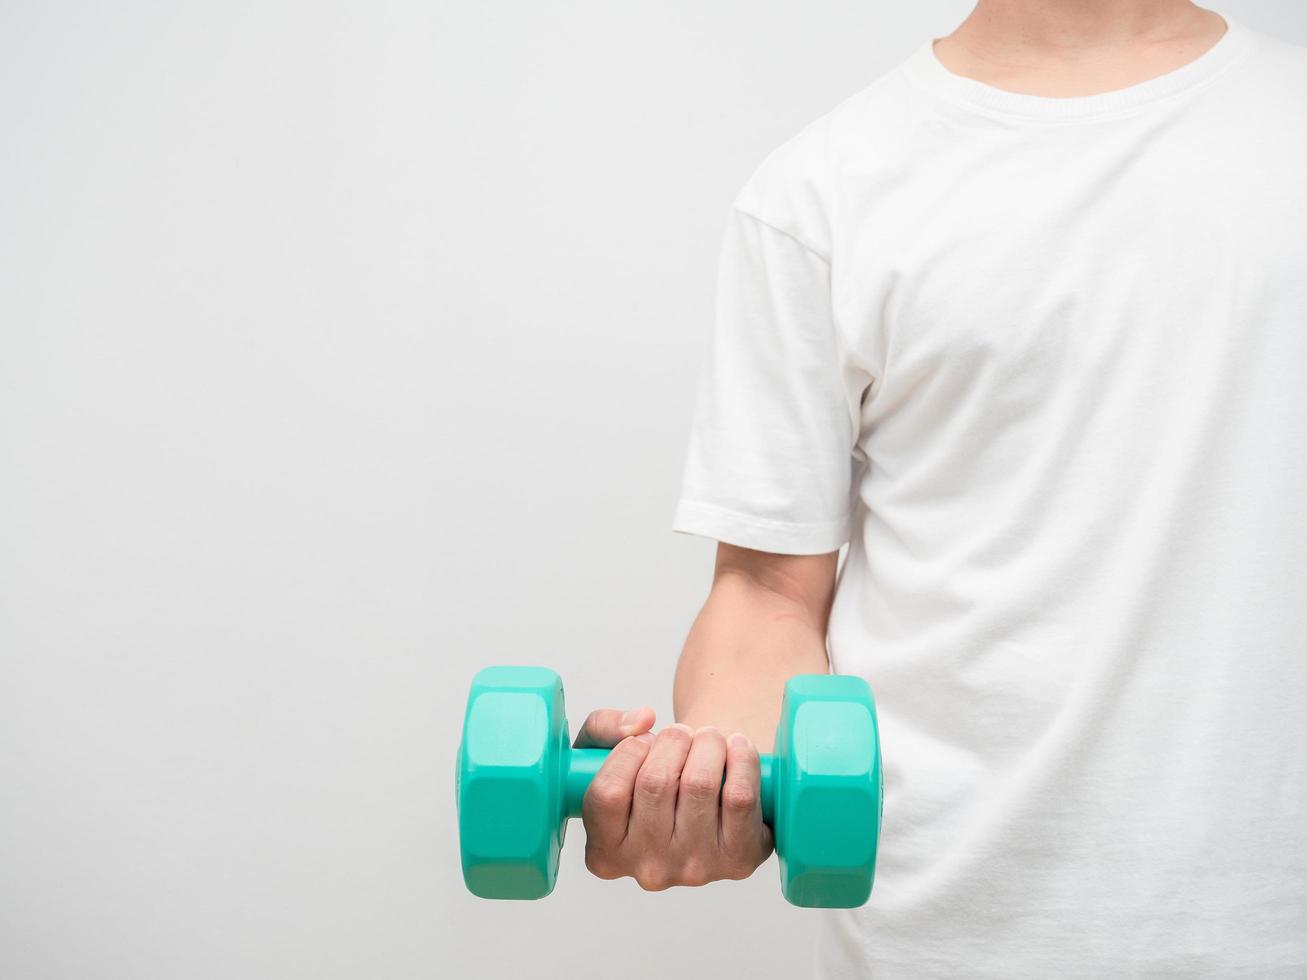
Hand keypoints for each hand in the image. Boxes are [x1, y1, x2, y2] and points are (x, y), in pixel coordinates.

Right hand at [573, 706, 774, 890]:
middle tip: (681, 733)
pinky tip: (737, 748)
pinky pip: (739, 797)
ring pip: (700, 783)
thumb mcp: (601, 755)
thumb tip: (642, 720)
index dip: (628, 752)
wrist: (708, 810)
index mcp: (606, 854)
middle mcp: (648, 869)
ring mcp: (695, 868)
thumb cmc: (647, 780)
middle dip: (673, 739)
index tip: (643, 741)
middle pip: (656, 782)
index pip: (607, 794)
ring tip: (708, 738)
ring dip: (708, 742)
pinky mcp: (738, 859)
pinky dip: (742, 760)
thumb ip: (602, 727)